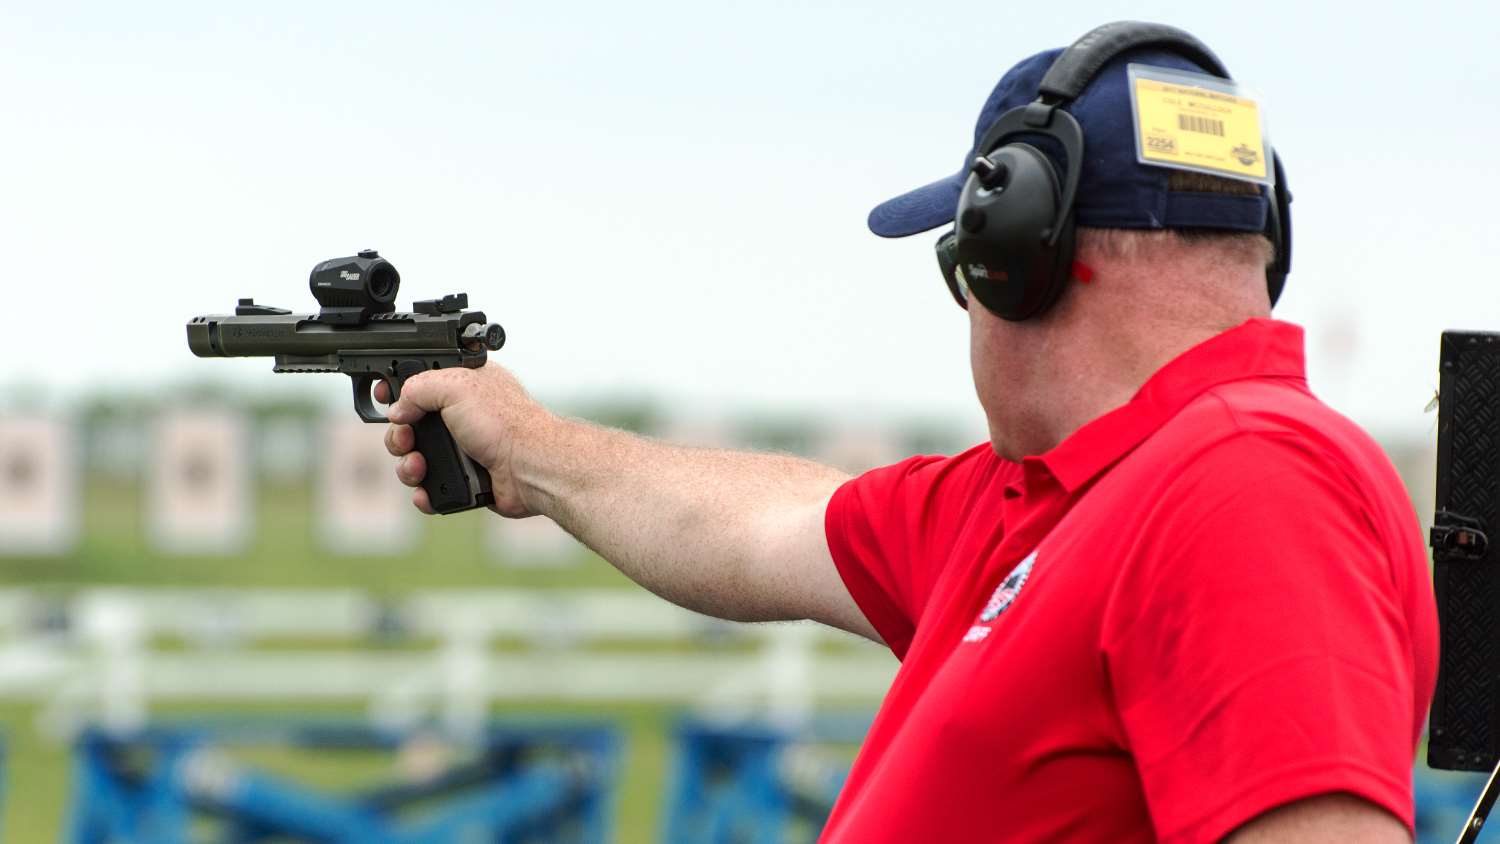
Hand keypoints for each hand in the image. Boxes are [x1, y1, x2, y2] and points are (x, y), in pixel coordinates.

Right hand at [376, 364, 545, 515]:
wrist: (529, 467)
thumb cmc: (505, 423)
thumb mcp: (455, 386)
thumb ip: (417, 389)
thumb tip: (398, 409)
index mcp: (462, 387)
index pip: (420, 384)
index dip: (398, 391)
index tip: (384, 396)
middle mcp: (461, 417)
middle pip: (410, 426)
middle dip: (399, 435)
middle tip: (405, 440)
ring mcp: (462, 450)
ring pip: (416, 459)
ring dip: (408, 466)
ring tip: (418, 467)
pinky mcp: (464, 480)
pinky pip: (432, 489)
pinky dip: (424, 492)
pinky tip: (426, 491)